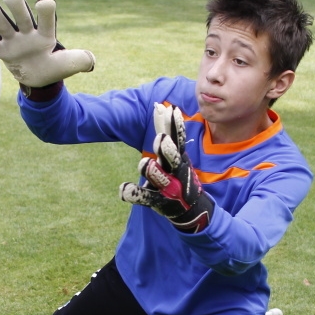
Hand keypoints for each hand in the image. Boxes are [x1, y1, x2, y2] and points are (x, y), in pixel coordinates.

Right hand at [0, 0, 94, 88]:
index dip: (46, 7)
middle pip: (19, 10)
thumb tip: (90, 61)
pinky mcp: (0, 49)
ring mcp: (12, 39)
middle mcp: (27, 31)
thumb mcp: (69, 65)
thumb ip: (81, 60)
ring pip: (0, 20)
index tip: (44, 3)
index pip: (47, 15)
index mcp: (45, 33)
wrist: (37, 77)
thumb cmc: (53, 67)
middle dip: (16, 2)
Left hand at [119, 103, 214, 232]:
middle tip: (162, 140)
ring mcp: (167, 188)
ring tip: (146, 164)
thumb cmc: (178, 174)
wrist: (191, 209)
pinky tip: (123, 189)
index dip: (175, 126)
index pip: (178, 139)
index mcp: (179, 158)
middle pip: (173, 159)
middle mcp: (175, 172)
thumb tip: (160, 105)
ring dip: (153, 171)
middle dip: (168, 150)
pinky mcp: (158, 201)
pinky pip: (144, 197)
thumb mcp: (176, 154)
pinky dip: (133, 193)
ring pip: (159, 178)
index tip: (173, 110)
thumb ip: (168, 132)